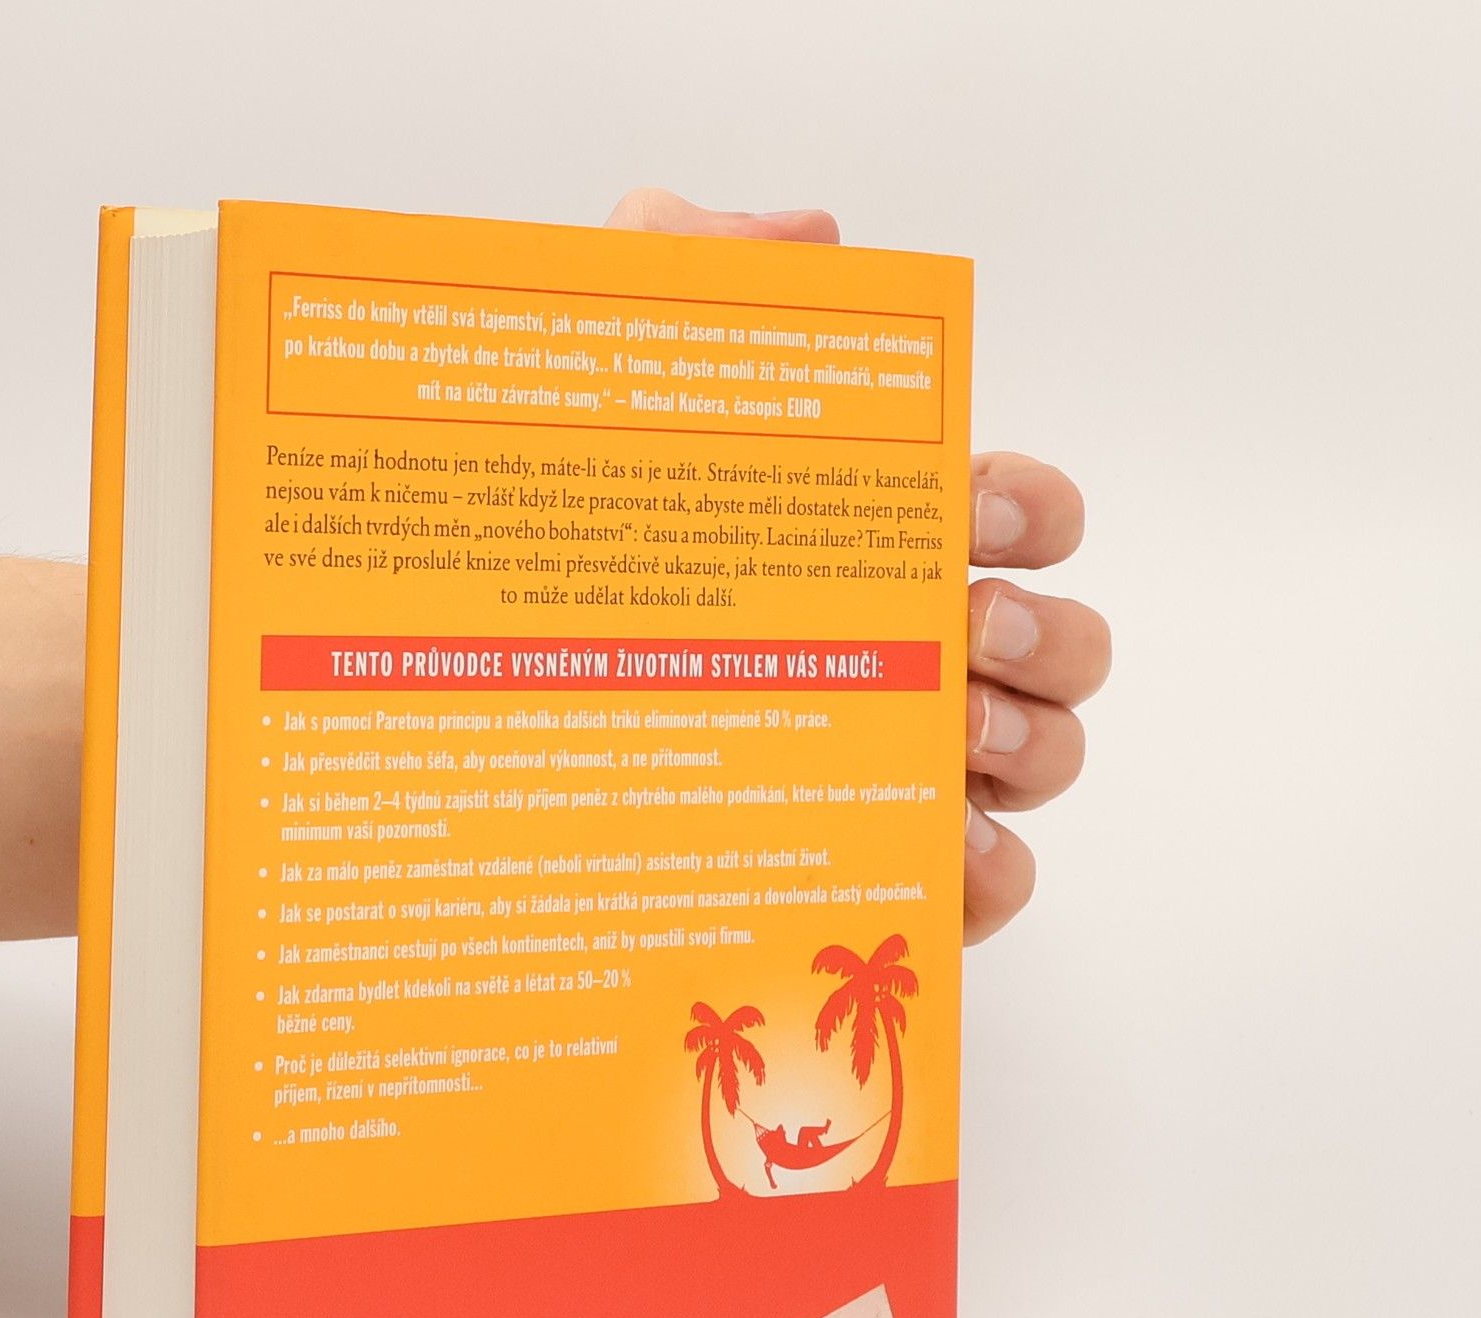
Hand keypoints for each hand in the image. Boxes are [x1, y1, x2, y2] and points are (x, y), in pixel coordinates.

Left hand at [605, 188, 1109, 943]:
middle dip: (1046, 633)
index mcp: (865, 553)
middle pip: (1060, 645)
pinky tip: (941, 851)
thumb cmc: (544, 557)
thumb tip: (814, 240)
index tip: (969, 517)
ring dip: (1032, 744)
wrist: (449, 721)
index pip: (1013, 516)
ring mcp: (896, 772)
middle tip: (961, 630)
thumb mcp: (592, 392)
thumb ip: (682, 268)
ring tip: (949, 737)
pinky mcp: (866, 873)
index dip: (1029, 510)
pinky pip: (982, 887)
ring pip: (1044, 758)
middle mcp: (902, 659)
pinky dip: (990, 874)